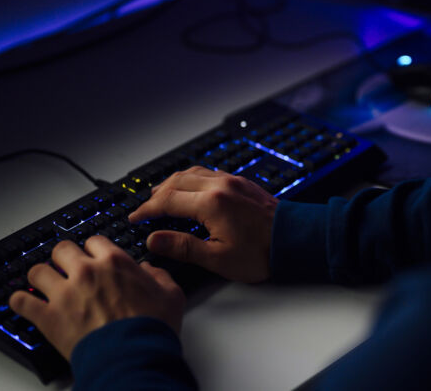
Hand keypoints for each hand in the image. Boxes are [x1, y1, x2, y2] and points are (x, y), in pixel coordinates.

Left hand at [9, 236, 184, 359]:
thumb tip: (150, 270)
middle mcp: (86, 272)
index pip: (94, 240)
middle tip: (67, 267)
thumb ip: (160, 276)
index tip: (92, 256)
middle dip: (64, 257)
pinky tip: (23, 303)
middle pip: (62, 249)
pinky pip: (21, 302)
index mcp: (114, 262)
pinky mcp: (48, 317)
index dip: (93, 249)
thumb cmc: (151, 328)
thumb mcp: (171, 295)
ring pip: (38, 271)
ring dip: (41, 276)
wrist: (133, 357)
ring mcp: (64, 293)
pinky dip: (20, 302)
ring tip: (44, 283)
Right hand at [128, 166, 277, 282]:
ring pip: (193, 173)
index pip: (167, 201)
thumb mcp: (218, 258)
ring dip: (173, 182)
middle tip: (145, 208)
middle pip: (176, 182)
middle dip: (156, 194)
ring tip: (162, 194)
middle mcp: (220, 186)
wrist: (295, 239)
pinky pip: (209, 172)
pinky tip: (191, 187)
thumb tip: (154, 239)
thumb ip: (183, 247)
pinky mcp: (242, 183)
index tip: (135, 218)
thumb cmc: (262, 252)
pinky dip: (192, 178)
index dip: (147, 210)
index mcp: (211, 203)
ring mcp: (232, 181)